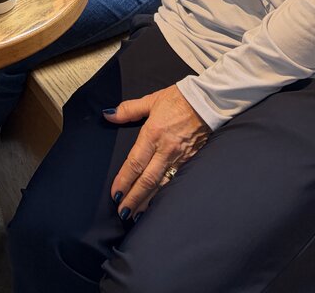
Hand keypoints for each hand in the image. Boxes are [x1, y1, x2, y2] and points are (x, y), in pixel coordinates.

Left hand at [106, 85, 209, 219]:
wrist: (207, 101)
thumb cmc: (177, 99)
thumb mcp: (150, 100)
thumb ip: (128, 110)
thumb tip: (107, 114)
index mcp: (152, 134)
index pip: (135, 163)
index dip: (124, 180)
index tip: (114, 194)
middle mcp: (165, 149)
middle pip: (147, 180)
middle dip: (134, 198)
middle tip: (122, 213)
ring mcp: (179, 157)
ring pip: (162, 185)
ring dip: (148, 201)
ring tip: (136, 215)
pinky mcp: (191, 161)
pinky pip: (175, 181)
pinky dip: (165, 194)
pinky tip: (158, 203)